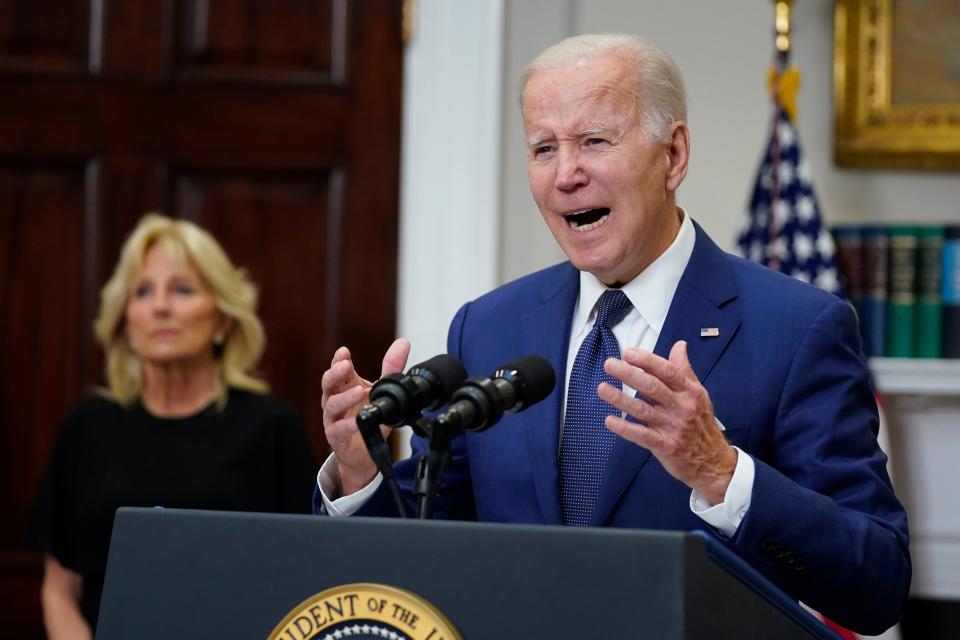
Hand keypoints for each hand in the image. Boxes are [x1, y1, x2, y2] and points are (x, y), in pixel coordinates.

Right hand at [321, 338, 409, 494]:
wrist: (364, 453)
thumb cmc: (368, 418)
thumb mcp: (382, 391)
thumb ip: (391, 368)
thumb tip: (403, 342)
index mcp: (345, 386)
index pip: (338, 369)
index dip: (339, 360)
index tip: (344, 352)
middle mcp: (336, 400)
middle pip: (328, 383)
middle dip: (334, 373)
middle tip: (345, 365)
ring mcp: (334, 418)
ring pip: (331, 405)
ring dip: (344, 397)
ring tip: (359, 391)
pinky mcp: (336, 436)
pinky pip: (338, 429)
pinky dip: (348, 424)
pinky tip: (357, 420)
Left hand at [598, 340, 736, 503]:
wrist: (714, 462)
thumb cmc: (701, 424)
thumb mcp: (698, 395)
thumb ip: (684, 370)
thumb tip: (679, 345)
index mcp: (689, 392)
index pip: (667, 371)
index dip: (647, 360)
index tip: (628, 352)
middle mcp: (682, 407)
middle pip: (652, 387)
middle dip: (629, 374)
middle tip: (609, 364)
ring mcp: (673, 427)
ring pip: (643, 410)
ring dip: (620, 399)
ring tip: (602, 389)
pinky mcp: (665, 446)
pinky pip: (642, 436)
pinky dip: (625, 428)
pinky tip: (609, 420)